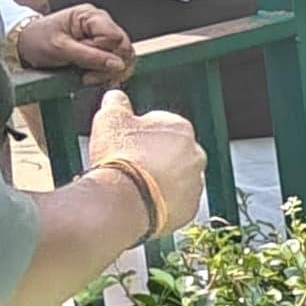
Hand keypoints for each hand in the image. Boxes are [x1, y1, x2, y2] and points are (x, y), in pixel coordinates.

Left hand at [10, 4, 135, 87]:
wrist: (24, 44)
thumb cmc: (37, 40)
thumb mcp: (61, 49)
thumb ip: (91, 57)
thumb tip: (118, 64)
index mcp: (90, 16)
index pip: (116, 38)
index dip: (107, 55)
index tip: (90, 67)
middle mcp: (100, 23)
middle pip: (123, 48)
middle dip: (108, 67)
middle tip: (88, 75)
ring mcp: (101, 35)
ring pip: (121, 57)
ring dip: (106, 72)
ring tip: (85, 76)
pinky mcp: (100, 47)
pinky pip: (113, 62)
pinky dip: (104, 72)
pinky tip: (90, 75)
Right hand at [84, 89, 207, 234]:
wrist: (126, 201)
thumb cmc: (121, 158)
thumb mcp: (110, 120)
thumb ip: (116, 105)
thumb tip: (116, 96)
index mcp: (181, 128)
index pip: (160, 126)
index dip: (137, 135)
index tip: (124, 145)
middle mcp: (195, 154)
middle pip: (169, 153)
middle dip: (151, 158)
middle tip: (128, 167)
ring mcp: (195, 183)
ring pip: (174, 178)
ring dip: (158, 181)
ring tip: (133, 187)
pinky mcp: (191, 208)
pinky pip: (175, 202)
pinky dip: (161, 202)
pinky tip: (142, 202)